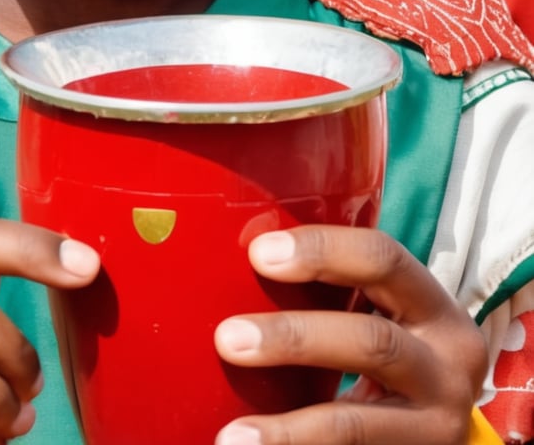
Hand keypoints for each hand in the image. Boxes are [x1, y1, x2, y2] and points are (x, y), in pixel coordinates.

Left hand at [213, 225, 486, 444]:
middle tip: (227, 338)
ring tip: (233, 438)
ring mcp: (437, 426)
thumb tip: (232, 262)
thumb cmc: (388, 348)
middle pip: (372, 343)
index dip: (322, 250)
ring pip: (354, 424)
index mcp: (434, 307)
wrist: (436, 426)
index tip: (259, 253)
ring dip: (288, 431)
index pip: (384, 258)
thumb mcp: (383, 313)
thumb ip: (333, 291)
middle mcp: (449, 365)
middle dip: (294, 338)